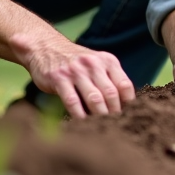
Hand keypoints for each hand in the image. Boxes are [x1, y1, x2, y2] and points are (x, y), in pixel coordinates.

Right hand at [9, 33, 134, 118]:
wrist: (45, 46)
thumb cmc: (75, 62)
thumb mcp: (96, 64)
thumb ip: (109, 80)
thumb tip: (123, 107)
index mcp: (108, 61)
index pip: (125, 85)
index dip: (128, 104)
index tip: (127, 117)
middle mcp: (94, 64)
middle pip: (111, 94)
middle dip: (114, 113)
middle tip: (115, 127)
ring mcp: (76, 71)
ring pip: (94, 98)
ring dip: (99, 116)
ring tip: (102, 128)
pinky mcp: (59, 78)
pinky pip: (72, 101)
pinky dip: (79, 115)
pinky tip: (82, 124)